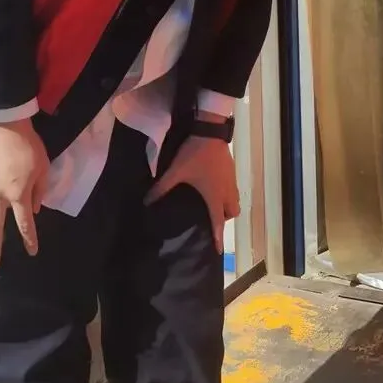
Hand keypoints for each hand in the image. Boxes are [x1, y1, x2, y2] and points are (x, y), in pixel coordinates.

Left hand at [146, 133, 239, 250]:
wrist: (211, 132)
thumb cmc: (195, 155)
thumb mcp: (176, 171)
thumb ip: (162, 187)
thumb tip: (146, 202)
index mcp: (213, 195)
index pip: (218, 221)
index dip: (218, 237)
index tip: (219, 250)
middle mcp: (226, 191)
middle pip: (232, 213)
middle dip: (224, 219)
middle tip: (211, 218)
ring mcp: (231, 181)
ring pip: (235, 201)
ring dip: (227, 207)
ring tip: (213, 204)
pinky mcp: (232, 171)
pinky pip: (233, 190)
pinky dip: (227, 195)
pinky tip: (214, 187)